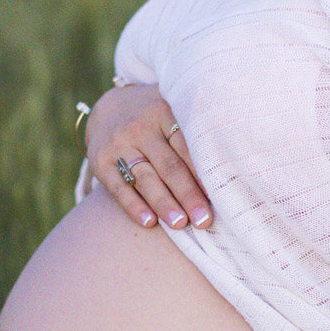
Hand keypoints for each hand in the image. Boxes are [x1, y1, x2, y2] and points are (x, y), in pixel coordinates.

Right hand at [79, 84, 212, 230]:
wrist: (108, 106)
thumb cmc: (153, 116)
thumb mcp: (171, 111)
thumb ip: (191, 133)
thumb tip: (229, 168)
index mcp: (164, 112)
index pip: (187, 146)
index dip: (203, 173)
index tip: (220, 196)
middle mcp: (141, 127)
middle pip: (169, 165)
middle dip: (188, 194)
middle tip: (204, 220)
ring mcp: (118, 144)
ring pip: (145, 178)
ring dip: (163, 203)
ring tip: (179, 224)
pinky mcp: (100, 161)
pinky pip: (118, 187)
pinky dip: (133, 206)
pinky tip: (149, 222)